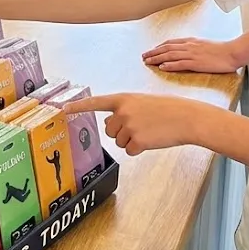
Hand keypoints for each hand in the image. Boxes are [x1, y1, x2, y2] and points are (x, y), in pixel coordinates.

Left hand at [64, 92, 193, 154]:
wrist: (186, 117)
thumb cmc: (167, 109)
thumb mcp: (142, 103)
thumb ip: (123, 110)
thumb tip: (108, 122)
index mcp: (123, 99)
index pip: (96, 103)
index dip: (78, 106)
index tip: (62, 109)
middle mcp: (123, 112)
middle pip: (109, 129)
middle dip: (121, 131)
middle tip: (141, 126)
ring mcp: (129, 127)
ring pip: (119, 141)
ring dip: (131, 140)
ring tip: (149, 130)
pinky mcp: (137, 141)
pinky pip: (129, 150)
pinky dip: (139, 149)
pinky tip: (152, 139)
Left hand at [142, 37, 243, 73]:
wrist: (232, 53)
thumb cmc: (221, 51)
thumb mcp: (205, 45)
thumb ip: (194, 47)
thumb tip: (186, 51)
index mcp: (191, 41)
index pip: (171, 42)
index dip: (159, 46)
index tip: (151, 50)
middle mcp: (189, 46)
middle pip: (167, 48)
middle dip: (153, 52)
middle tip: (143, 56)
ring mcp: (192, 54)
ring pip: (170, 55)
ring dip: (157, 58)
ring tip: (147, 61)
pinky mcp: (196, 63)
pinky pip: (180, 64)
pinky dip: (169, 65)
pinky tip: (161, 67)